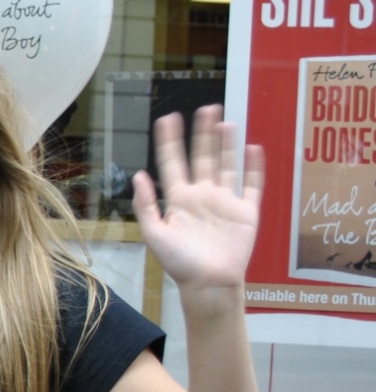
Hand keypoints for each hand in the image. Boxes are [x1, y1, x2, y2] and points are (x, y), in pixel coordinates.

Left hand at [133, 106, 263, 296]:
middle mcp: (201, 195)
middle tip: (206, 108)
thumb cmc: (179, 263)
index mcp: (178, 199)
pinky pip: (252, 185)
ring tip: (226, 121)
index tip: (168, 117)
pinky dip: (253, 167)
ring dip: (227, 144)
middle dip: (202, 134)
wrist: (208, 283)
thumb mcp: (154, 233)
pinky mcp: (246, 211)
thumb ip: (146, 204)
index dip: (170, 141)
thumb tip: (139, 174)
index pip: (173, 162)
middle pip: (202, 157)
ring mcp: (225, 202)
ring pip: (226, 165)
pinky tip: (253, 148)